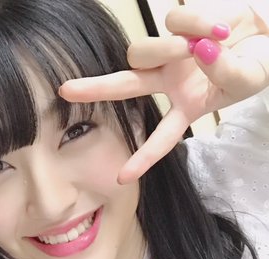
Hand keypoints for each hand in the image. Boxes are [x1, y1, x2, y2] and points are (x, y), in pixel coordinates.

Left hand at [59, 1, 268, 182]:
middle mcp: (169, 83)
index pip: (161, 138)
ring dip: (170, 48)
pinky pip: (173, 22)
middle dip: (95, 89)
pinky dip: (197, 22)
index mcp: (186, 107)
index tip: (121, 179)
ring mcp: (170, 54)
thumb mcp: (248, 79)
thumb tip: (200, 52)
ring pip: (143, 52)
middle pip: (124, 86)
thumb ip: (226, 73)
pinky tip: (219, 28)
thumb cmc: (257, 63)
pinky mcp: (177, 25)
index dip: (143, 158)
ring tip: (212, 42)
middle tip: (65, 91)